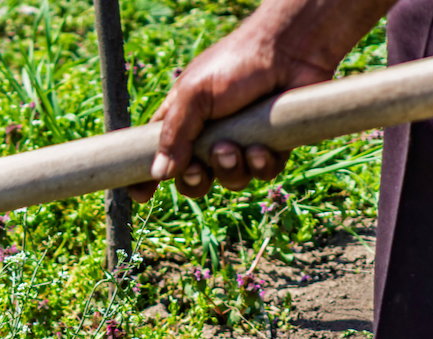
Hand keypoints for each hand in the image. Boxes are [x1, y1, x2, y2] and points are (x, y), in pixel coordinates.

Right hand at [129, 0, 390, 201]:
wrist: (292, 49)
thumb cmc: (237, 63)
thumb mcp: (194, 95)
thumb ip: (174, 135)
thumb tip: (159, 175)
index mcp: (183, 122)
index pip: (157, 156)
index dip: (146, 178)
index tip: (140, 195)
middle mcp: (210, 137)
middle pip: (193, 180)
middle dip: (193, 181)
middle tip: (197, 169)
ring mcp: (242, 143)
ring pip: (229, 180)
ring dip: (228, 170)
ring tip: (233, 146)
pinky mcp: (273, 146)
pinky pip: (262, 174)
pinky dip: (259, 164)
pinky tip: (261, 146)